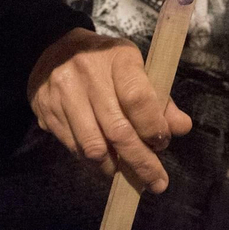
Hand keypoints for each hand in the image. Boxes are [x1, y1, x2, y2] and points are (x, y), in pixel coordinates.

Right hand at [27, 29, 192, 193]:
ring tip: (130, 174)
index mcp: (117, 57)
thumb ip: (159, 99)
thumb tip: (181, 127)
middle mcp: (88, 73)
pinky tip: (107, 164)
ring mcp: (64, 93)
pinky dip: (94, 163)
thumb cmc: (106, 61)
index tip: (162, 143)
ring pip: (93, 147)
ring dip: (115, 168)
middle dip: (141, 162)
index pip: (137, 98)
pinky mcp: (47, 111)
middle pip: (117, 130)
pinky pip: (74, 148)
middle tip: (157, 181)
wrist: (54, 47)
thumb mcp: (136, 68)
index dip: (153, 127)